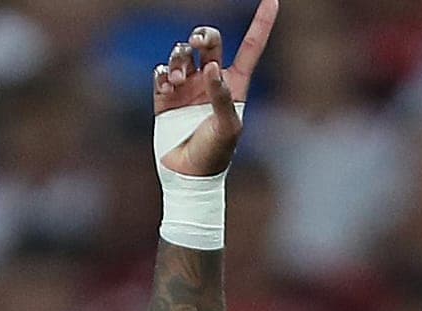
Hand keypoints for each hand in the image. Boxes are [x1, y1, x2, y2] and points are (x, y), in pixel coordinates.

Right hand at [152, 0, 279, 176]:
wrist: (188, 176)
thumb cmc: (216, 154)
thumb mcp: (228, 127)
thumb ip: (221, 96)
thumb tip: (211, 67)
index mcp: (235, 85)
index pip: (251, 47)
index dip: (261, 24)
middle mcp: (211, 81)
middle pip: (209, 42)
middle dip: (201, 35)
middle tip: (196, 44)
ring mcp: (187, 88)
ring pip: (181, 54)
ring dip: (178, 59)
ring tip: (177, 80)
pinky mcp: (165, 98)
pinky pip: (161, 72)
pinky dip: (162, 72)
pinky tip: (167, 84)